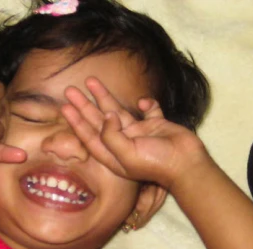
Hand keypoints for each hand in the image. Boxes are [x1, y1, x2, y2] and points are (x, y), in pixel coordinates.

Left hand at [61, 78, 209, 189]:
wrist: (187, 163)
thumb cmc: (156, 163)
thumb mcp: (127, 154)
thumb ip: (111, 135)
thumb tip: (107, 115)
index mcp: (114, 155)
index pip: (90, 137)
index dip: (77, 122)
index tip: (65, 107)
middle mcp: (123, 143)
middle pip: (99, 122)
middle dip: (84, 106)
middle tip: (70, 90)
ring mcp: (139, 133)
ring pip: (118, 111)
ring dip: (104, 97)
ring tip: (91, 81)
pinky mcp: (156, 124)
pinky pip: (148, 110)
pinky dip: (146, 104)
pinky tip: (144, 103)